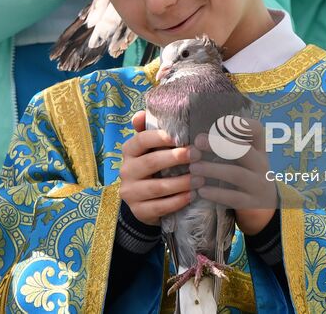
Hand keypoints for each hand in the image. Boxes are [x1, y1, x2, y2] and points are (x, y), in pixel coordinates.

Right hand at [120, 111, 200, 225]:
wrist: (143, 202)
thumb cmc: (152, 167)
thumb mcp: (150, 149)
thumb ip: (148, 131)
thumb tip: (141, 113)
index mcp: (128, 151)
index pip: (141, 140)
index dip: (160, 137)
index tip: (180, 137)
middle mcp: (126, 171)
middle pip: (151, 162)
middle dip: (175, 158)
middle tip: (196, 155)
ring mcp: (130, 193)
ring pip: (156, 187)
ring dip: (180, 182)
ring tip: (199, 178)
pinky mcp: (139, 211)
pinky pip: (159, 207)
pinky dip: (177, 201)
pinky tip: (192, 195)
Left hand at [190, 119, 278, 235]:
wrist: (265, 208)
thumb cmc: (246, 175)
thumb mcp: (245, 159)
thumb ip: (228, 146)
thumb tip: (198, 136)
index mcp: (259, 149)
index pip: (257, 130)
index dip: (240, 124)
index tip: (218, 124)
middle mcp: (262, 164)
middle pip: (245, 150)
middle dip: (220, 144)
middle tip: (198, 142)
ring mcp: (259, 184)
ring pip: (237, 174)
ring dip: (213, 169)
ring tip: (193, 168)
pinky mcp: (252, 203)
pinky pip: (234, 197)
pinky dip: (217, 193)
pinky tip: (202, 191)